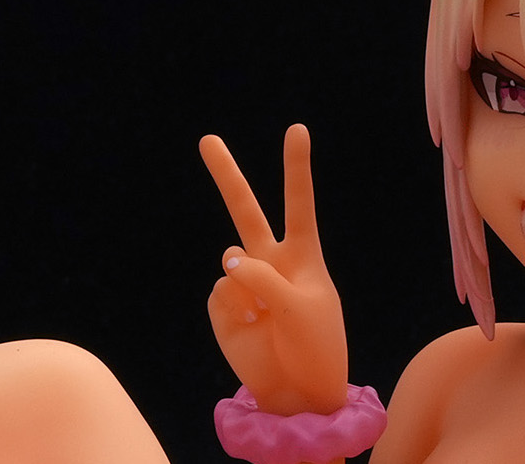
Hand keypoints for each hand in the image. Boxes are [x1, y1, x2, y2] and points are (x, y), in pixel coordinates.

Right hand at [202, 123, 348, 414]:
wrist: (300, 394)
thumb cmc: (317, 349)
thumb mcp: (303, 309)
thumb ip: (265, 278)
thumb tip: (225, 262)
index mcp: (303, 257)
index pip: (299, 204)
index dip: (296, 168)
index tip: (297, 130)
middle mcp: (271, 263)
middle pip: (245, 210)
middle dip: (226, 175)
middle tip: (207, 139)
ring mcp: (245, 284)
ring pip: (231, 261)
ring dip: (250, 288)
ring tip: (269, 319)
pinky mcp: (225, 308)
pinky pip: (220, 294)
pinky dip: (234, 312)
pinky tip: (251, 330)